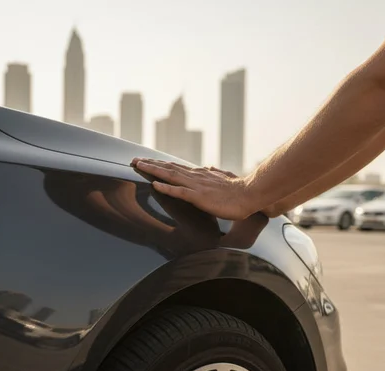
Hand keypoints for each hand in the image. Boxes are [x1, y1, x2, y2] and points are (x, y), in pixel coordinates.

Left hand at [132, 158, 258, 219]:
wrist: (249, 195)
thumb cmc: (238, 191)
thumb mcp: (224, 179)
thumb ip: (215, 173)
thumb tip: (210, 168)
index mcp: (200, 175)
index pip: (176, 167)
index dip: (160, 164)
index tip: (146, 161)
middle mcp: (195, 177)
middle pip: (169, 168)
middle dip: (150, 164)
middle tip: (134, 160)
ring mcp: (197, 186)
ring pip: (171, 175)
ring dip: (154, 170)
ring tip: (139, 166)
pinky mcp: (200, 197)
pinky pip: (180, 192)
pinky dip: (167, 187)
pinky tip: (156, 184)